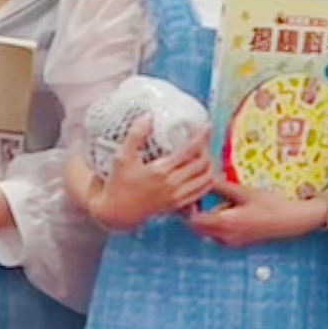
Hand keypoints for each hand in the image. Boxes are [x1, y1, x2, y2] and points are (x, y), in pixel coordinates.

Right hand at [84, 131, 211, 232]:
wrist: (118, 212)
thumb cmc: (119, 183)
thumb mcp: (122, 157)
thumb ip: (135, 135)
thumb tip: (148, 116)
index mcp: (161, 170)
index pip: (190, 150)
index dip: (202, 136)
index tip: (207, 126)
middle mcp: (173, 184)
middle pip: (203, 163)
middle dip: (207, 149)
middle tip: (202, 140)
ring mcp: (177, 196)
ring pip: (207, 179)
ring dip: (210, 165)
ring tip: (203, 155)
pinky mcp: (178, 205)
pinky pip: (202, 192)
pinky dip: (207, 181)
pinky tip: (203, 172)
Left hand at [198, 171, 327, 246]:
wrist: (291, 221)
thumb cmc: (270, 205)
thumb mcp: (244, 192)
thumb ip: (222, 187)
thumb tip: (203, 178)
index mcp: (225, 223)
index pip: (194, 220)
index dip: (188, 208)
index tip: (190, 194)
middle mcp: (225, 237)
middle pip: (198, 228)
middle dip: (194, 214)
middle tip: (196, 196)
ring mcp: (232, 242)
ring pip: (207, 232)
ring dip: (204, 219)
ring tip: (209, 201)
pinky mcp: (238, 242)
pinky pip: (218, 235)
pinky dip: (215, 224)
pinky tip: (224, 210)